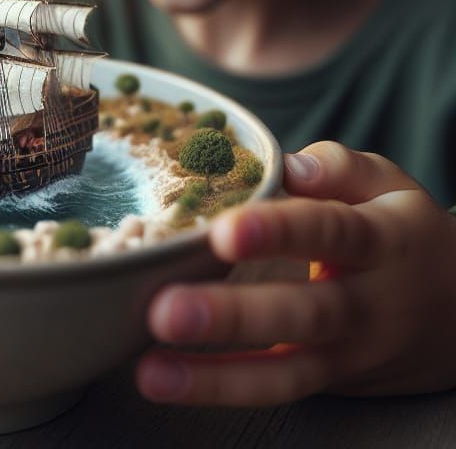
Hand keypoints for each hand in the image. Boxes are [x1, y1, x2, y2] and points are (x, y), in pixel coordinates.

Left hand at [136, 141, 455, 405]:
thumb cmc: (402, 231)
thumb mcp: (387, 183)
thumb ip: (337, 165)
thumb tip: (288, 164)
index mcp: (380, 241)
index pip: (329, 232)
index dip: (278, 231)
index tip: (224, 229)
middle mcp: (367, 304)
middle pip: (303, 313)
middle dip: (233, 315)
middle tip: (166, 310)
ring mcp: (349, 352)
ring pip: (287, 372)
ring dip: (215, 376)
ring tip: (151, 370)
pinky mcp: (329, 380)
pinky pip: (276, 390)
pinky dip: (219, 389)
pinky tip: (162, 378)